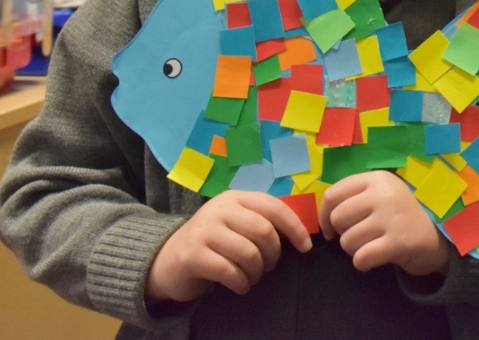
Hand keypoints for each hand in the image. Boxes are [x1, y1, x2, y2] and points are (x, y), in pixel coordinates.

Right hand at [146, 192, 311, 304]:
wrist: (167, 259)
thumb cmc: (213, 242)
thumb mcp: (237, 223)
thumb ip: (262, 221)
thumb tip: (298, 233)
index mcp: (235, 198)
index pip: (274, 207)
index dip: (294, 228)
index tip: (305, 248)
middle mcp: (219, 210)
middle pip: (263, 231)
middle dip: (273, 254)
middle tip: (269, 266)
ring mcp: (204, 231)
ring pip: (248, 253)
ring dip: (257, 271)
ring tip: (253, 276)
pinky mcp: (192, 255)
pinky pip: (229, 271)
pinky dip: (241, 282)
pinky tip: (241, 285)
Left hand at [319, 171, 449, 275]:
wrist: (436, 238)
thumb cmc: (399, 217)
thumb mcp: (380, 196)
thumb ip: (353, 198)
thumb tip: (322, 217)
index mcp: (378, 178)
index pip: (333, 194)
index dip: (324, 215)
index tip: (333, 228)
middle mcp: (385, 193)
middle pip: (337, 218)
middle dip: (343, 233)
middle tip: (362, 235)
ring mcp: (392, 217)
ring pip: (347, 241)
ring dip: (355, 250)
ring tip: (373, 245)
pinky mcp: (398, 242)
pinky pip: (361, 258)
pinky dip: (363, 263)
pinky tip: (376, 259)